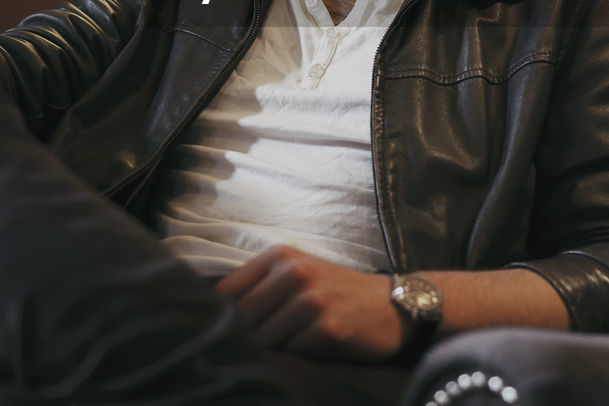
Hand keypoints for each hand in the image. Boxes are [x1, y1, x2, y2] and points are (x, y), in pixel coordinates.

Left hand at [216, 246, 404, 360]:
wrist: (393, 305)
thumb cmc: (338, 292)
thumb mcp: (298, 273)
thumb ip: (260, 285)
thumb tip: (214, 314)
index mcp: (280, 255)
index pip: (226, 291)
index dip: (222, 315)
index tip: (230, 328)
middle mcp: (294, 272)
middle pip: (240, 318)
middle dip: (248, 334)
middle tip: (269, 337)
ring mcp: (311, 299)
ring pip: (263, 338)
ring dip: (275, 346)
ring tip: (296, 338)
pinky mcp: (326, 327)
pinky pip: (291, 351)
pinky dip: (298, 353)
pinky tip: (316, 344)